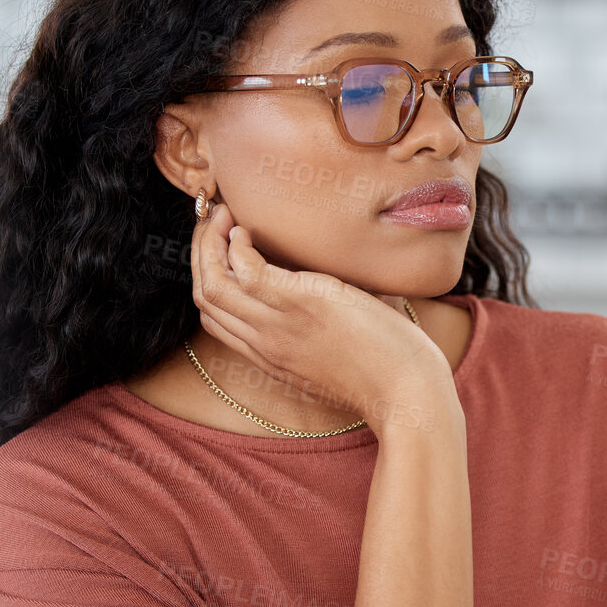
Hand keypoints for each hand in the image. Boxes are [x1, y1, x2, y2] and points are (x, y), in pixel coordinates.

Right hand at [189, 200, 452, 430]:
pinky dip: (234, 245)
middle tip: (212, 223)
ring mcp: (276, 324)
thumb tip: (334, 289)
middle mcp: (264, 342)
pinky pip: (243, 269)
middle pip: (206, 297)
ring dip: (208, 242)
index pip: (216, 319)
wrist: (406, 391)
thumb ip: (318, 326)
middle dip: (200, 253)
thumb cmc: (388, 368)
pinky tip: (246, 230)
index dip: (210, 279)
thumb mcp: (338, 349)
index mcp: (270, 356)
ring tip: (221, 215)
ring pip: (213, 282)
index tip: (221, 251)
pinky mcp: (296, 303)